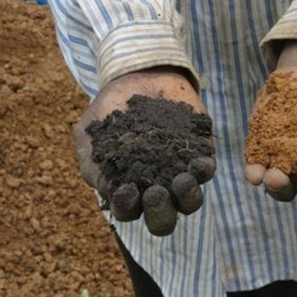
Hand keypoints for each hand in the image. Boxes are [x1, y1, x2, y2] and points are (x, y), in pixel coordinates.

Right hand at [73, 67, 215, 234]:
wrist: (139, 76)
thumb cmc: (110, 109)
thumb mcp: (90, 133)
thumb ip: (92, 162)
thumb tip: (107, 190)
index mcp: (127, 190)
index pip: (128, 212)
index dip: (126, 207)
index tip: (126, 190)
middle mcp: (156, 190)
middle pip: (163, 220)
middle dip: (160, 212)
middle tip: (156, 193)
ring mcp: (180, 175)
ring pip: (189, 203)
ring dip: (187, 196)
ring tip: (182, 179)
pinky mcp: (201, 156)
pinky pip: (206, 172)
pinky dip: (204, 170)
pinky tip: (200, 162)